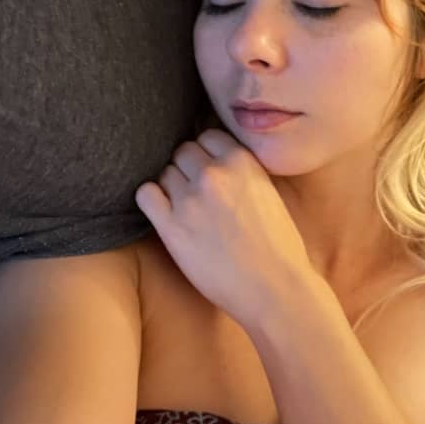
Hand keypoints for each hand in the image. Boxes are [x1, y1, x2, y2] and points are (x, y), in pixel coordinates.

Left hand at [134, 128, 314, 331]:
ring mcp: (190, 199)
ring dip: (171, 187)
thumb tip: (221, 162)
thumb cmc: (279, 246)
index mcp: (242, 161)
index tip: (210, 170)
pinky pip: (145, 195)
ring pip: (164, 173)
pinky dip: (152, 200)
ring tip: (184, 209)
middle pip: (182, 152)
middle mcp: (214, 174)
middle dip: (188, 169)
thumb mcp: (269, 192)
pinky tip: (164, 214)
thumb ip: (244, 171)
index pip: (207, 136)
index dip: (207, 154)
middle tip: (196, 193)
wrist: (274, 287)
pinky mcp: (171, 227)